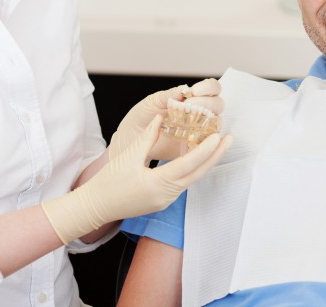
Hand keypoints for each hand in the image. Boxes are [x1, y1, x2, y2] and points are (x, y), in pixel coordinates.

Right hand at [42, 116, 232, 243]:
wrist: (95, 207)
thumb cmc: (109, 182)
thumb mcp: (129, 156)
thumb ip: (148, 136)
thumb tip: (162, 117)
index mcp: (158, 184)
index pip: (188, 165)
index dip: (205, 150)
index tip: (218, 136)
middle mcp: (166, 195)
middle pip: (197, 173)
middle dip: (215, 155)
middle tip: (230, 138)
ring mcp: (165, 200)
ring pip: (192, 178)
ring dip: (206, 161)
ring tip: (218, 144)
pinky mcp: (162, 200)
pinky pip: (183, 183)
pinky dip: (193, 168)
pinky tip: (198, 156)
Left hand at [110, 78, 224, 160]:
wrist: (128, 141)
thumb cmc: (140, 119)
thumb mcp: (152, 102)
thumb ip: (170, 95)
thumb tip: (186, 88)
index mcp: (190, 98)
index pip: (211, 88)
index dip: (208, 88)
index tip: (194, 91)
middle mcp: (198, 113)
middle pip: (218, 104)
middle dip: (207, 103)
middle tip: (189, 106)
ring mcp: (198, 130)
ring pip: (217, 123)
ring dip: (208, 120)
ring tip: (190, 122)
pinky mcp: (193, 148)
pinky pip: (208, 145)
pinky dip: (206, 140)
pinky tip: (194, 137)